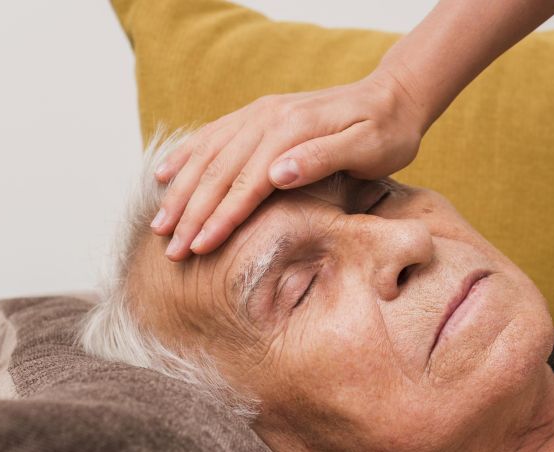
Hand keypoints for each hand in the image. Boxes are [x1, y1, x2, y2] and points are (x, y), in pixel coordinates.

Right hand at [151, 71, 427, 260]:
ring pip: (207, 155)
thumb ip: (323, 158)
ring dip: (179, 191)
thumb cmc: (387, 133)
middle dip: (190, 214)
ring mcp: (258, 114)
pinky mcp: (257, 115)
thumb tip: (278, 173)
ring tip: (159, 225)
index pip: (245, 184)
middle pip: (217, 173)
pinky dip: (184, 156)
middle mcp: (266, 118)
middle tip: (170, 252)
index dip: (218, 219)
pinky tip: (162, 174)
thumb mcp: (369, 147)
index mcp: (290, 130)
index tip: (198, 249)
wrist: (394, 97)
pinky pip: (211, 135)